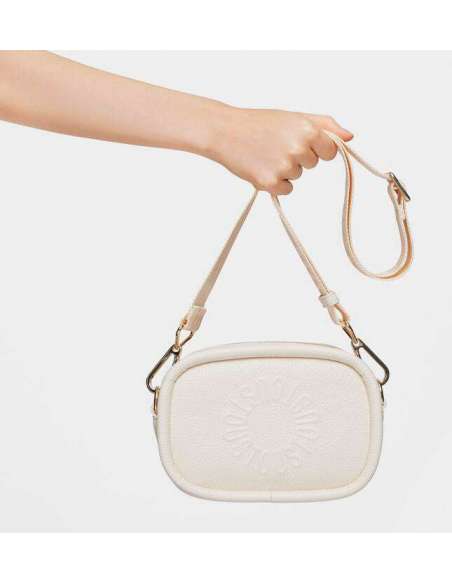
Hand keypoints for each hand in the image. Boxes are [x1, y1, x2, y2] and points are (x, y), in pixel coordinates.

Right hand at [208, 107, 352, 194]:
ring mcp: (284, 167)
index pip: (330, 151)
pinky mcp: (270, 183)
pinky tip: (260, 167)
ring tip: (265, 154)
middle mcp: (299, 149)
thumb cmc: (259, 123)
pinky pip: (285, 189)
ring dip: (284, 169)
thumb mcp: (294, 117)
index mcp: (308, 130)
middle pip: (311, 164)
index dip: (316, 148)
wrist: (224, 131)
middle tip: (275, 145)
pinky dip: (274, 183)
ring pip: (297, 176)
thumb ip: (325, 125)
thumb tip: (349, 137)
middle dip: (297, 157)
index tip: (299, 142)